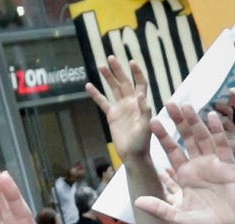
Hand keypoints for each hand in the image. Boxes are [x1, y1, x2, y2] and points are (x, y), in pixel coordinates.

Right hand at [88, 53, 157, 167]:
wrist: (133, 155)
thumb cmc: (143, 142)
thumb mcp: (146, 126)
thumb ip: (145, 111)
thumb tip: (141, 95)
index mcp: (140, 103)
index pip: (140, 83)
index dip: (137, 73)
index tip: (131, 62)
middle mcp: (131, 102)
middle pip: (124, 82)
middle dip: (118, 70)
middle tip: (111, 58)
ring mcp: (121, 108)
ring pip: (113, 88)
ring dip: (108, 77)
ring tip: (101, 65)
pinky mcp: (112, 115)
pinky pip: (103, 102)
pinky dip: (96, 94)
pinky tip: (88, 86)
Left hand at [137, 102, 234, 223]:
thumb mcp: (179, 219)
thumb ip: (160, 209)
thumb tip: (137, 201)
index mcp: (185, 177)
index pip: (172, 151)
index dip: (163, 136)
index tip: (153, 122)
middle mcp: (198, 167)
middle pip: (186, 139)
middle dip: (178, 122)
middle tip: (169, 103)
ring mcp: (214, 164)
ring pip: (203, 138)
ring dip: (195, 122)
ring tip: (187, 105)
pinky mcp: (229, 166)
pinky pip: (222, 145)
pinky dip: (217, 131)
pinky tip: (211, 116)